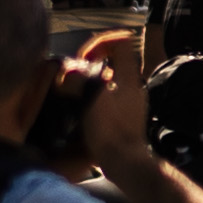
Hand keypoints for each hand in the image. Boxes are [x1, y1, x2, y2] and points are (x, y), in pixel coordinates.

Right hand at [58, 31, 152, 183]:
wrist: (124, 161)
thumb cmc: (110, 130)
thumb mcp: (92, 99)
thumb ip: (81, 79)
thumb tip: (68, 73)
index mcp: (129, 76)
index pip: (122, 41)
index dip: (101, 42)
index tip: (85, 57)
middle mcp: (134, 85)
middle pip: (114, 61)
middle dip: (92, 64)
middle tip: (76, 77)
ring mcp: (131, 102)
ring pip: (110, 80)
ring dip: (91, 82)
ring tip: (76, 95)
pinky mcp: (126, 117)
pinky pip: (110, 98)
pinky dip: (96, 98)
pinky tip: (83, 112)